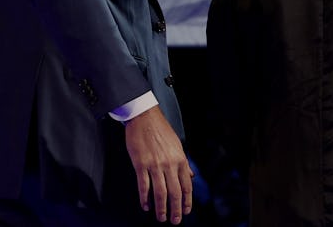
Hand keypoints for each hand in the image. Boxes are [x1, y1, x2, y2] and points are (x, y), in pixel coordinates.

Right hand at [124, 106, 192, 223]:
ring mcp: (154, 164)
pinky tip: (146, 206)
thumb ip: (183, 162)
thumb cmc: (161, 130)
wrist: (145, 117)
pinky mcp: (141, 164)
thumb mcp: (177, 145)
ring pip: (160, 193)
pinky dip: (145, 199)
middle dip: (175, 210)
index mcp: (180, 159)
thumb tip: (191, 175)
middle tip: (175, 221)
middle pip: (174, 193)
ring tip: (161, 217)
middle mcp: (169, 163)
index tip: (186, 211)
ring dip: (161, 208)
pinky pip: (143, 186)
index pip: (186, 186)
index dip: (187, 202)